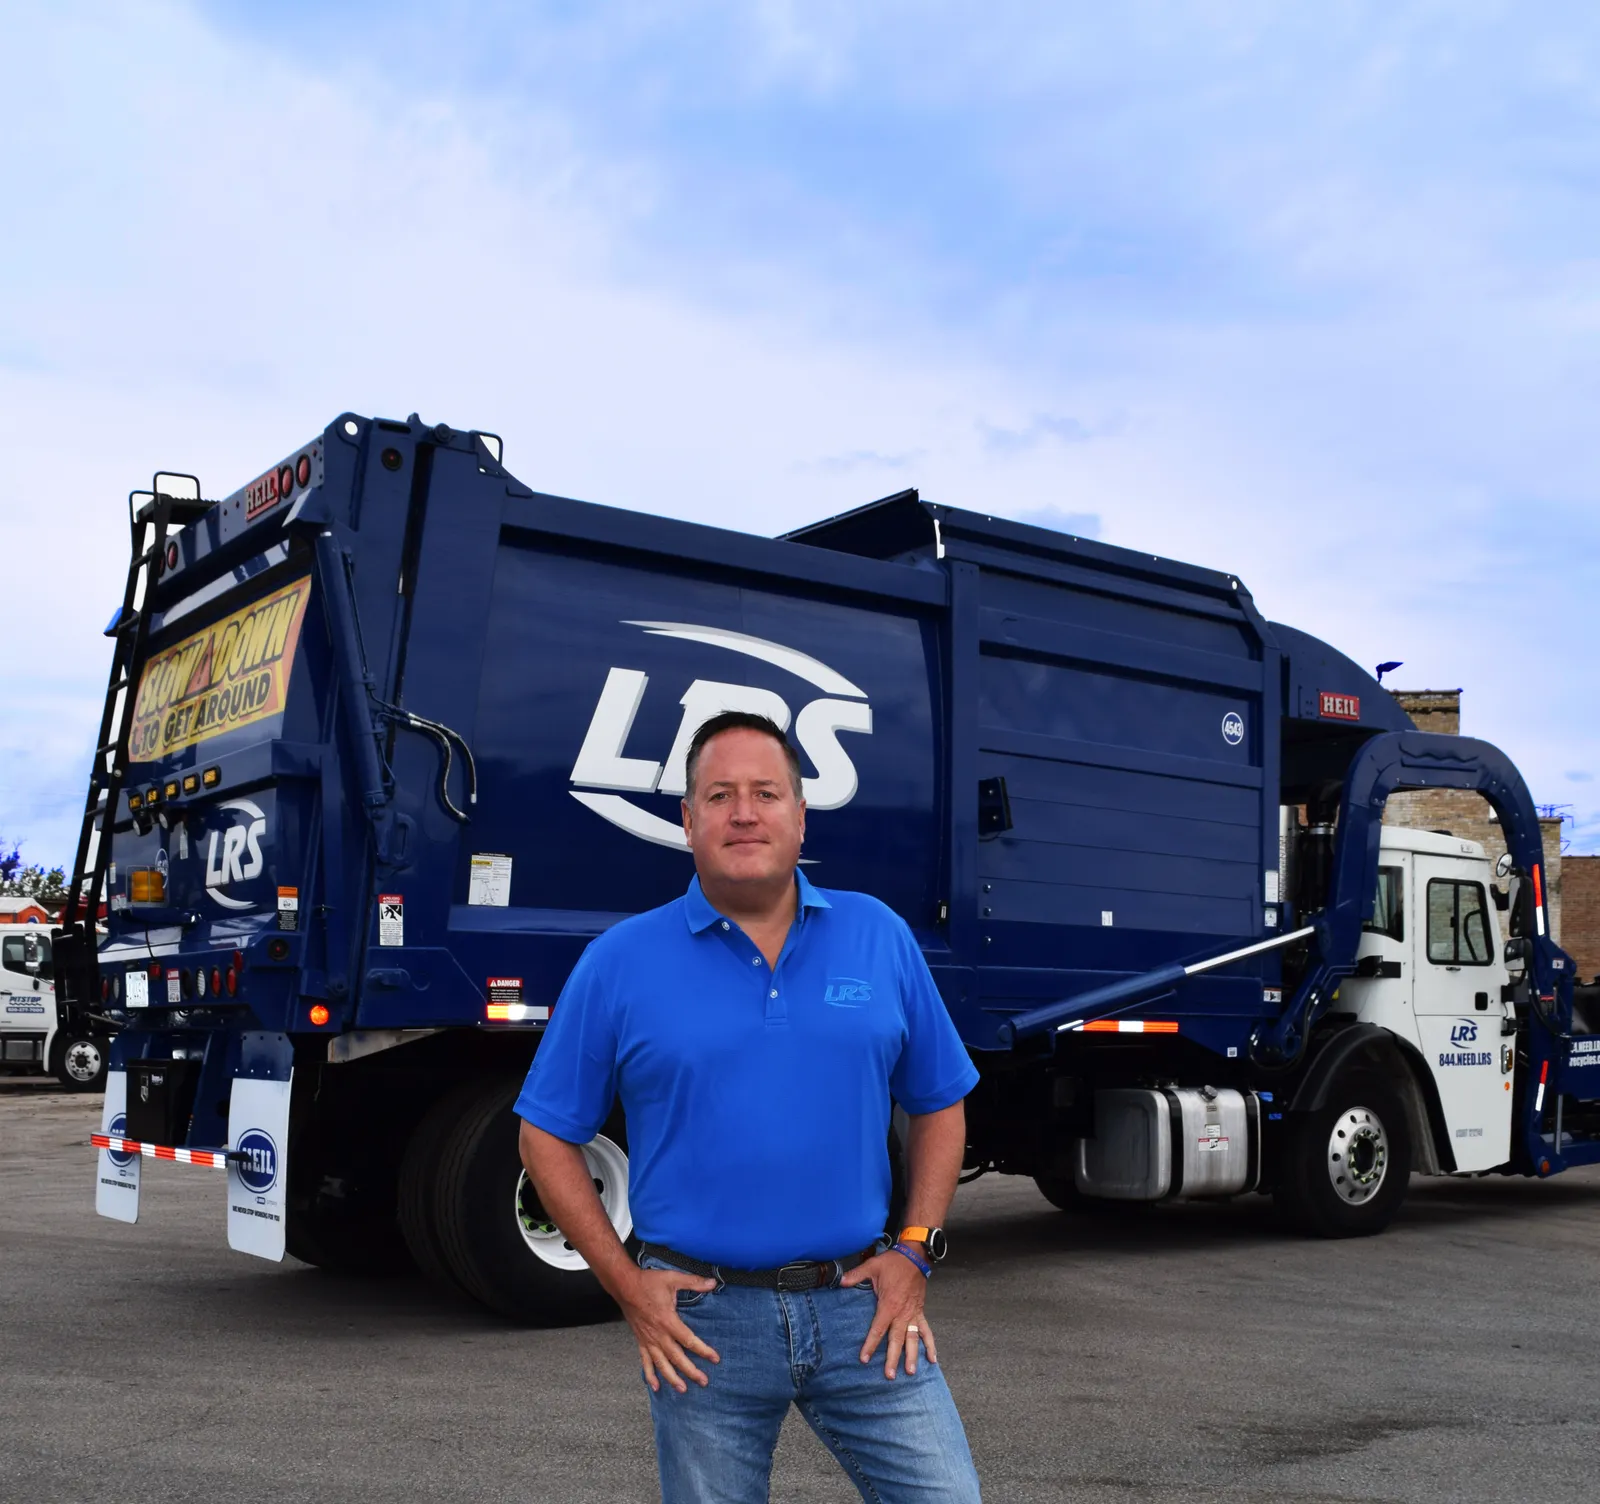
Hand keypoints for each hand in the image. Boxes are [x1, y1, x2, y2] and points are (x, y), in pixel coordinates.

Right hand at [616, 1266, 720, 1394]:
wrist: (624, 1286)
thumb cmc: (648, 1282)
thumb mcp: (672, 1278)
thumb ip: (693, 1281)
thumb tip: (713, 1282)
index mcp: (668, 1320)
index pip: (688, 1340)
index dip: (703, 1350)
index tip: (715, 1359)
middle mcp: (658, 1335)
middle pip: (677, 1357)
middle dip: (691, 1371)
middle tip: (704, 1382)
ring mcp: (648, 1340)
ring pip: (661, 1364)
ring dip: (672, 1378)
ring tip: (683, 1389)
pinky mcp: (640, 1341)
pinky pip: (645, 1362)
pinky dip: (649, 1375)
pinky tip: (655, 1387)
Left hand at [839, 1248, 936, 1378]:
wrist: (914, 1256)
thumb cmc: (893, 1262)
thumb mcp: (872, 1266)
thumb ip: (856, 1275)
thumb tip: (840, 1282)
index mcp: (888, 1305)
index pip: (878, 1329)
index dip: (871, 1344)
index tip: (865, 1359)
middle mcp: (902, 1313)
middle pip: (896, 1339)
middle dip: (893, 1358)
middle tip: (889, 1375)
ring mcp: (913, 1314)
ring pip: (912, 1339)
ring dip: (912, 1356)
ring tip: (911, 1372)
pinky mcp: (920, 1312)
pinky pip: (926, 1331)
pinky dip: (930, 1345)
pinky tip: (932, 1359)